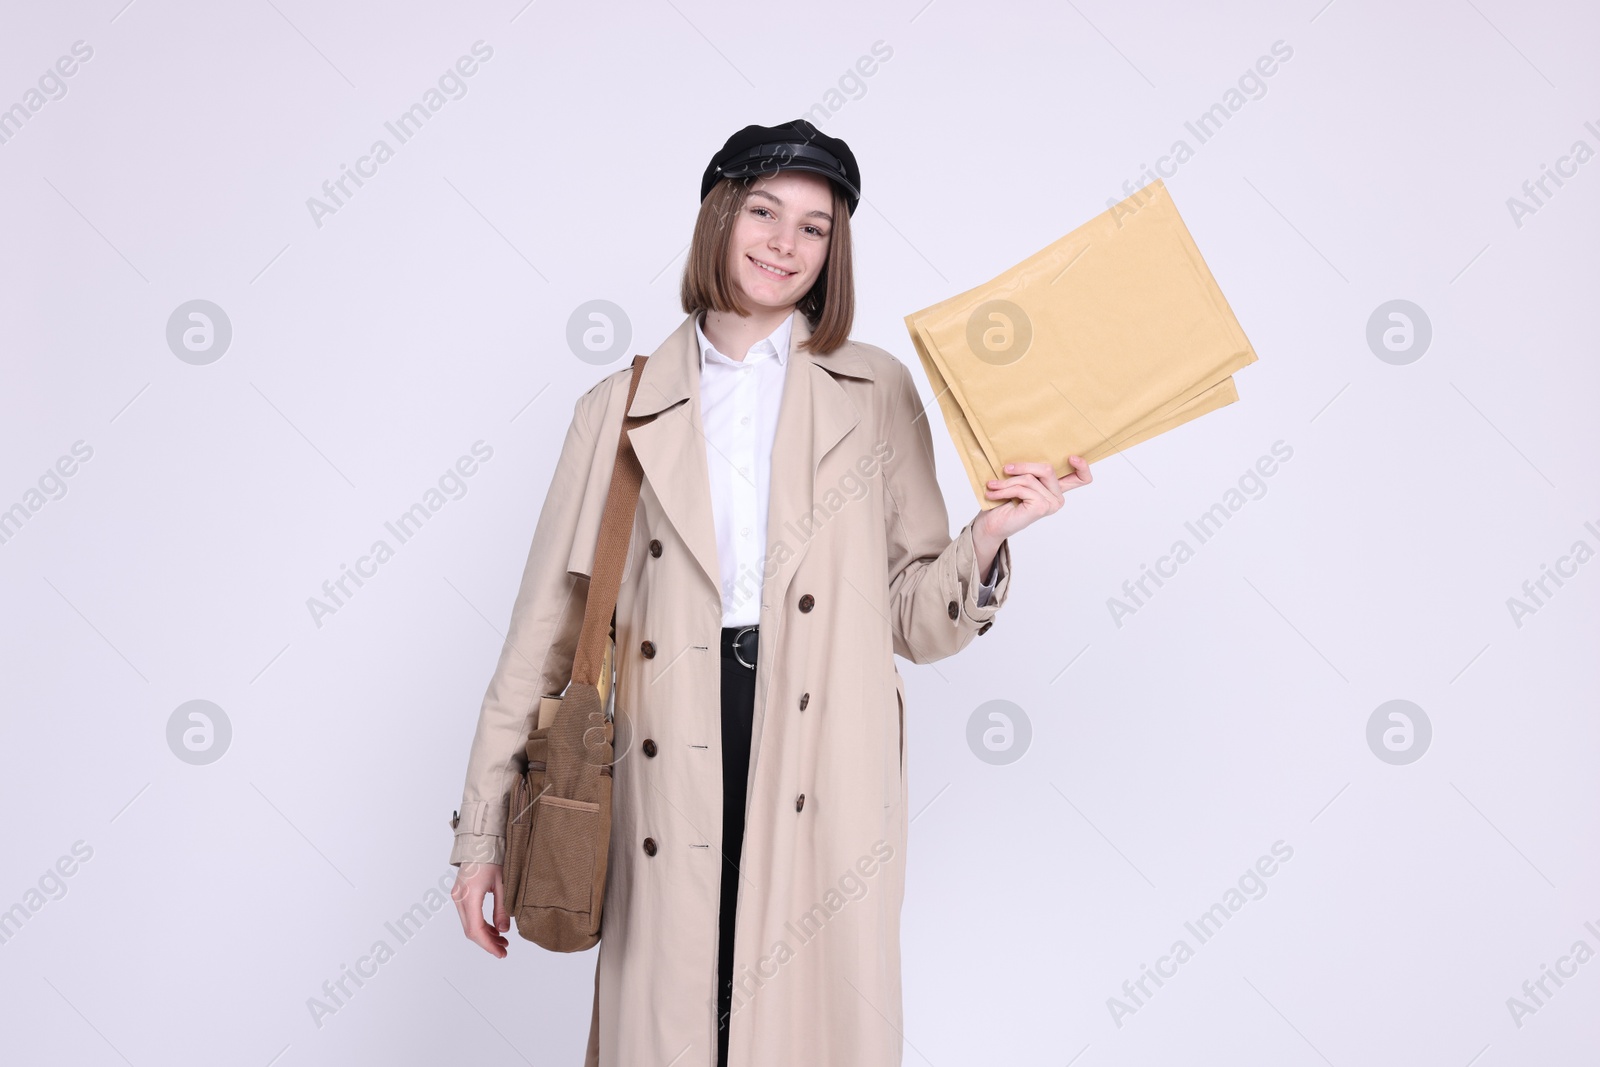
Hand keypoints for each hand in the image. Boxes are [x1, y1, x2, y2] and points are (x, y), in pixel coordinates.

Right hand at [452, 861, 509, 956]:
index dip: (488, 945)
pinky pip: (468, 916)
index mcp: (469, 895)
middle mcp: (459, 898)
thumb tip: (503, 931)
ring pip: (468, 924)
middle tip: (504, 950)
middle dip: (487, 942)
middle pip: (470, 930)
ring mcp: (457, 896)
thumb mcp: (502, 884)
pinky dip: (480, 924)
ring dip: (484, 935)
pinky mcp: (459, 894)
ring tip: (502, 941)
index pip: (476, 929)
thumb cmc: (492, 857)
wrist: (480, 841)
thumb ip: (502, 909)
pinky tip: (494, 929)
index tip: (501, 953)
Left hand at [976, 456, 1091, 545]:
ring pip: (1030, 479)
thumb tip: (1026, 446)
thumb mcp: (1020, 480)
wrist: (993, 525)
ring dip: (1007, 481)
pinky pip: (1022, 488)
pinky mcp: (1041, 507)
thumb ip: (1029, 469)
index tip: (1071, 457)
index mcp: (1056, 488)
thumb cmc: (1005, 501)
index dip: (1082, 466)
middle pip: (1047, 469)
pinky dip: (1004, 489)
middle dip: (1023, 467)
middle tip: (1005, 469)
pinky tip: (992, 493)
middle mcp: (1058, 497)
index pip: (1081, 478)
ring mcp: (1051, 504)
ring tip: (992, 485)